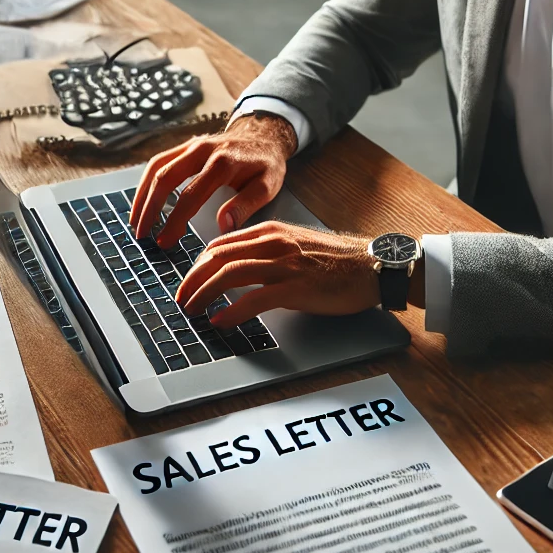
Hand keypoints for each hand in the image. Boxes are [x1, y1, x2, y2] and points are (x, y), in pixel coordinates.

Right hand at [129, 114, 297, 248]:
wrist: (265, 135)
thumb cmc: (266, 164)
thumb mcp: (267, 186)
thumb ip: (246, 205)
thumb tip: (223, 225)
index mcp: (222, 162)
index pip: (190, 195)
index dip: (175, 221)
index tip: (165, 241)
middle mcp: (202, 150)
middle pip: (165, 178)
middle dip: (149, 209)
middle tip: (142, 234)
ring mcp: (191, 145)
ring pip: (156, 167)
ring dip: (142, 195)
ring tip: (135, 221)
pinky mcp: (185, 145)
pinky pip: (159, 161)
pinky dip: (146, 182)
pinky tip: (143, 201)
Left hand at [175, 221, 380, 327]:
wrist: (372, 266)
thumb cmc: (335, 260)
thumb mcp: (294, 245)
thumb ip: (265, 251)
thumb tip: (236, 267)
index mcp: (270, 232)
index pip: (220, 244)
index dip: (197, 264)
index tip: (188, 281)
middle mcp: (273, 244)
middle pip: (218, 258)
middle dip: (192, 279)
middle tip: (181, 298)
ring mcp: (284, 265)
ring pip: (230, 275)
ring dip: (204, 294)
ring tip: (192, 310)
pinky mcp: (296, 287)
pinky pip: (255, 299)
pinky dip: (232, 311)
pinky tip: (221, 321)